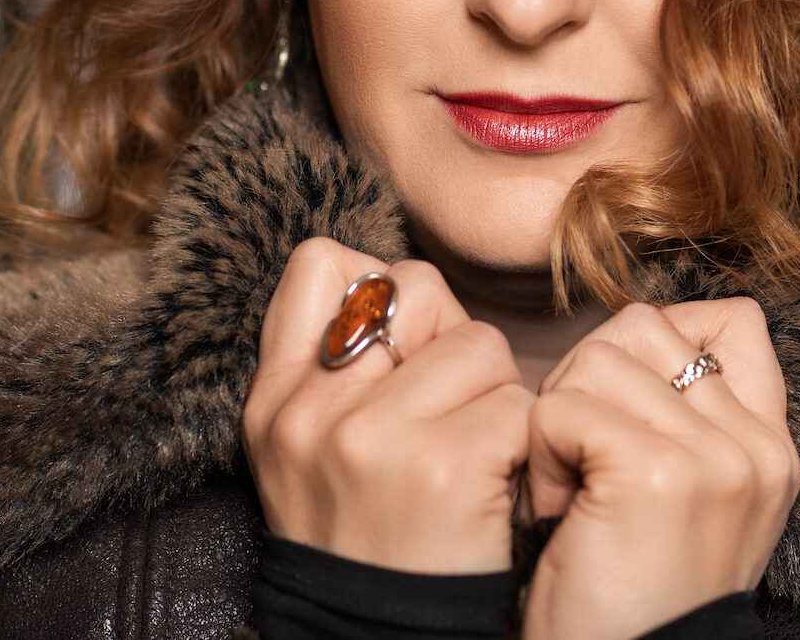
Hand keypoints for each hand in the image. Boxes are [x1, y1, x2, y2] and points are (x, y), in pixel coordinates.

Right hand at [241, 237, 537, 572]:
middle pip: (417, 290)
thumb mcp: (307, 449)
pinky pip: (518, 405)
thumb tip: (411, 290)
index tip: (398, 351)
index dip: (380, 290)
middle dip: (451, 342)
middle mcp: (312, 410)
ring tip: (473, 456)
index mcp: (274, 397)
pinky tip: (496, 487)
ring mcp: (374, 436)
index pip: (322, 263)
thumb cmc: (369, 536)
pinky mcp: (443, 467)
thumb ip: (341, 365)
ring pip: (481, 345)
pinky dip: (525, 446)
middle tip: (448, 414)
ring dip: (497, 397)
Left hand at [521, 298, 797, 638]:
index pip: (734, 321)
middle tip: (580, 464)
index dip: (654, 341)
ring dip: (558, 421)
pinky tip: (556, 513)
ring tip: (569, 494)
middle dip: (587, 382)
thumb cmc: (628, 597)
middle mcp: (757, 448)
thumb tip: (631, 333)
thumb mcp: (686, 503)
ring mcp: (715, 459)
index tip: (619, 411)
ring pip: (598, 358)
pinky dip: (541, 456)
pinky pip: (562, 408)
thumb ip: (685, 421)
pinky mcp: (659, 474)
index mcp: (770, 450)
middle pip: (642, 327)